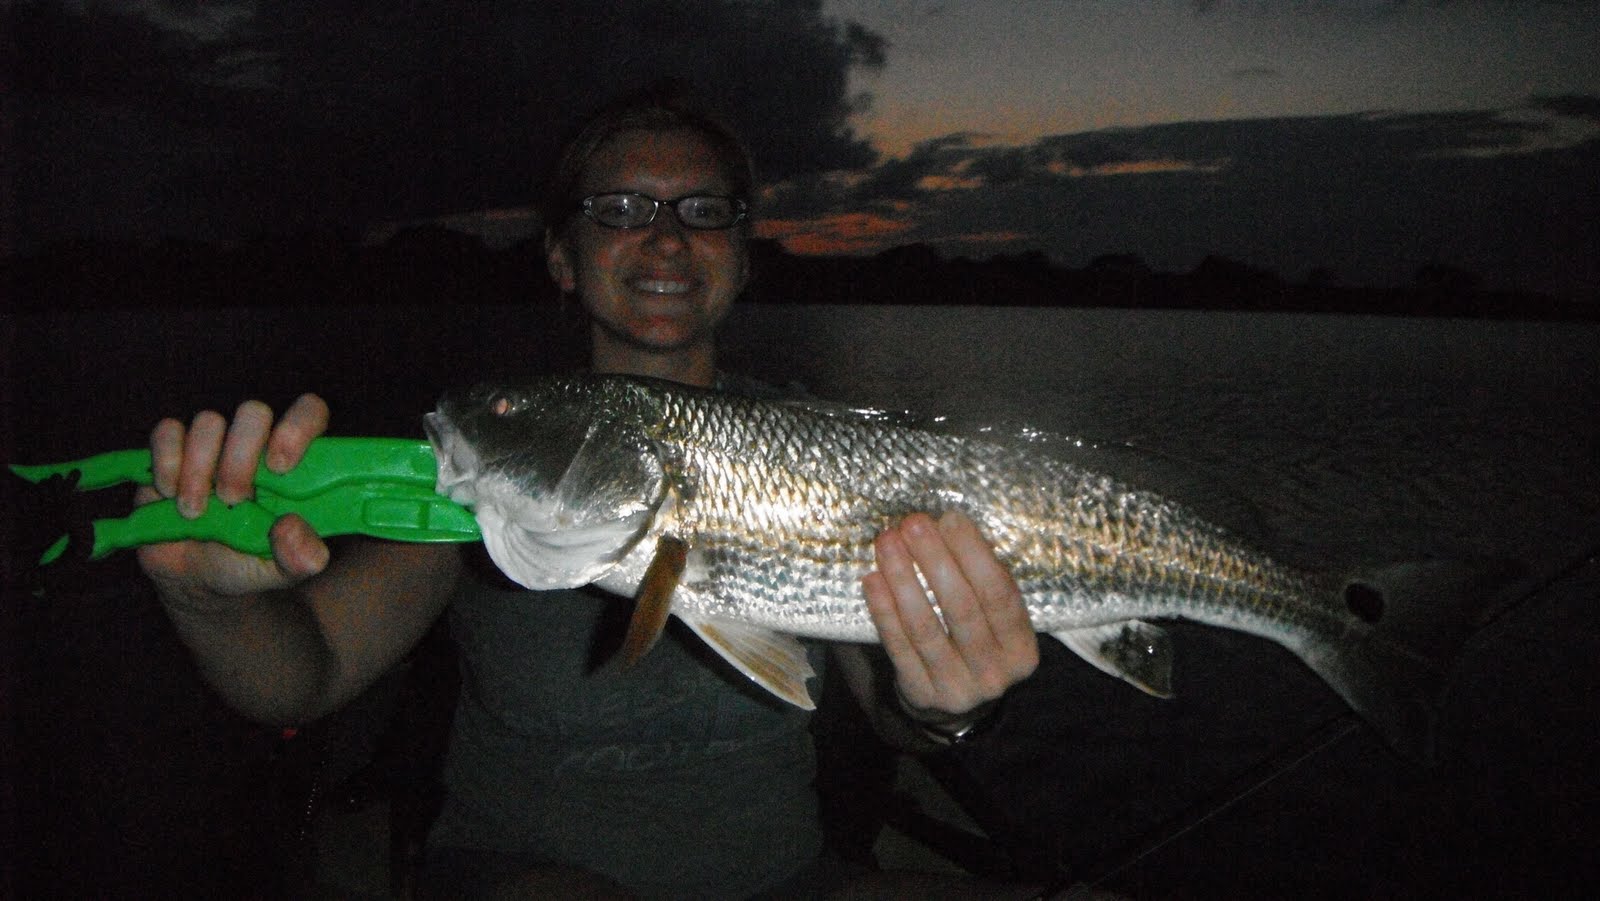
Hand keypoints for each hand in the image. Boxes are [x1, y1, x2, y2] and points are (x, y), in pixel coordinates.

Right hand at [136, 393, 331, 606]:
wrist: (198, 579)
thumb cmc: (250, 563)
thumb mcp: (283, 570)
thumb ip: (302, 556)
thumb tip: (289, 527)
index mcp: (294, 463)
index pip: (308, 412)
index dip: (297, 427)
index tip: (280, 466)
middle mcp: (255, 445)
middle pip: (254, 413)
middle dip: (240, 458)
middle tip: (235, 499)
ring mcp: (213, 445)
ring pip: (208, 422)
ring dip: (200, 469)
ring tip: (197, 511)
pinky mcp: (171, 452)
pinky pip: (167, 433)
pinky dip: (167, 463)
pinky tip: (170, 495)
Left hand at [862, 511, 1038, 725]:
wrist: (957, 700)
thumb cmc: (976, 641)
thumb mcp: (995, 620)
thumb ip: (983, 582)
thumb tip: (949, 526)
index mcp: (1022, 648)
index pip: (1000, 595)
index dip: (975, 555)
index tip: (950, 519)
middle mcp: (994, 673)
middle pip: (962, 609)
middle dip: (935, 560)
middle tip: (914, 523)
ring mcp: (957, 689)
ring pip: (925, 627)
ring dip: (903, 579)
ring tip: (889, 542)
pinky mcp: (921, 694)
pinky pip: (898, 646)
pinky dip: (884, 610)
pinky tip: (873, 579)